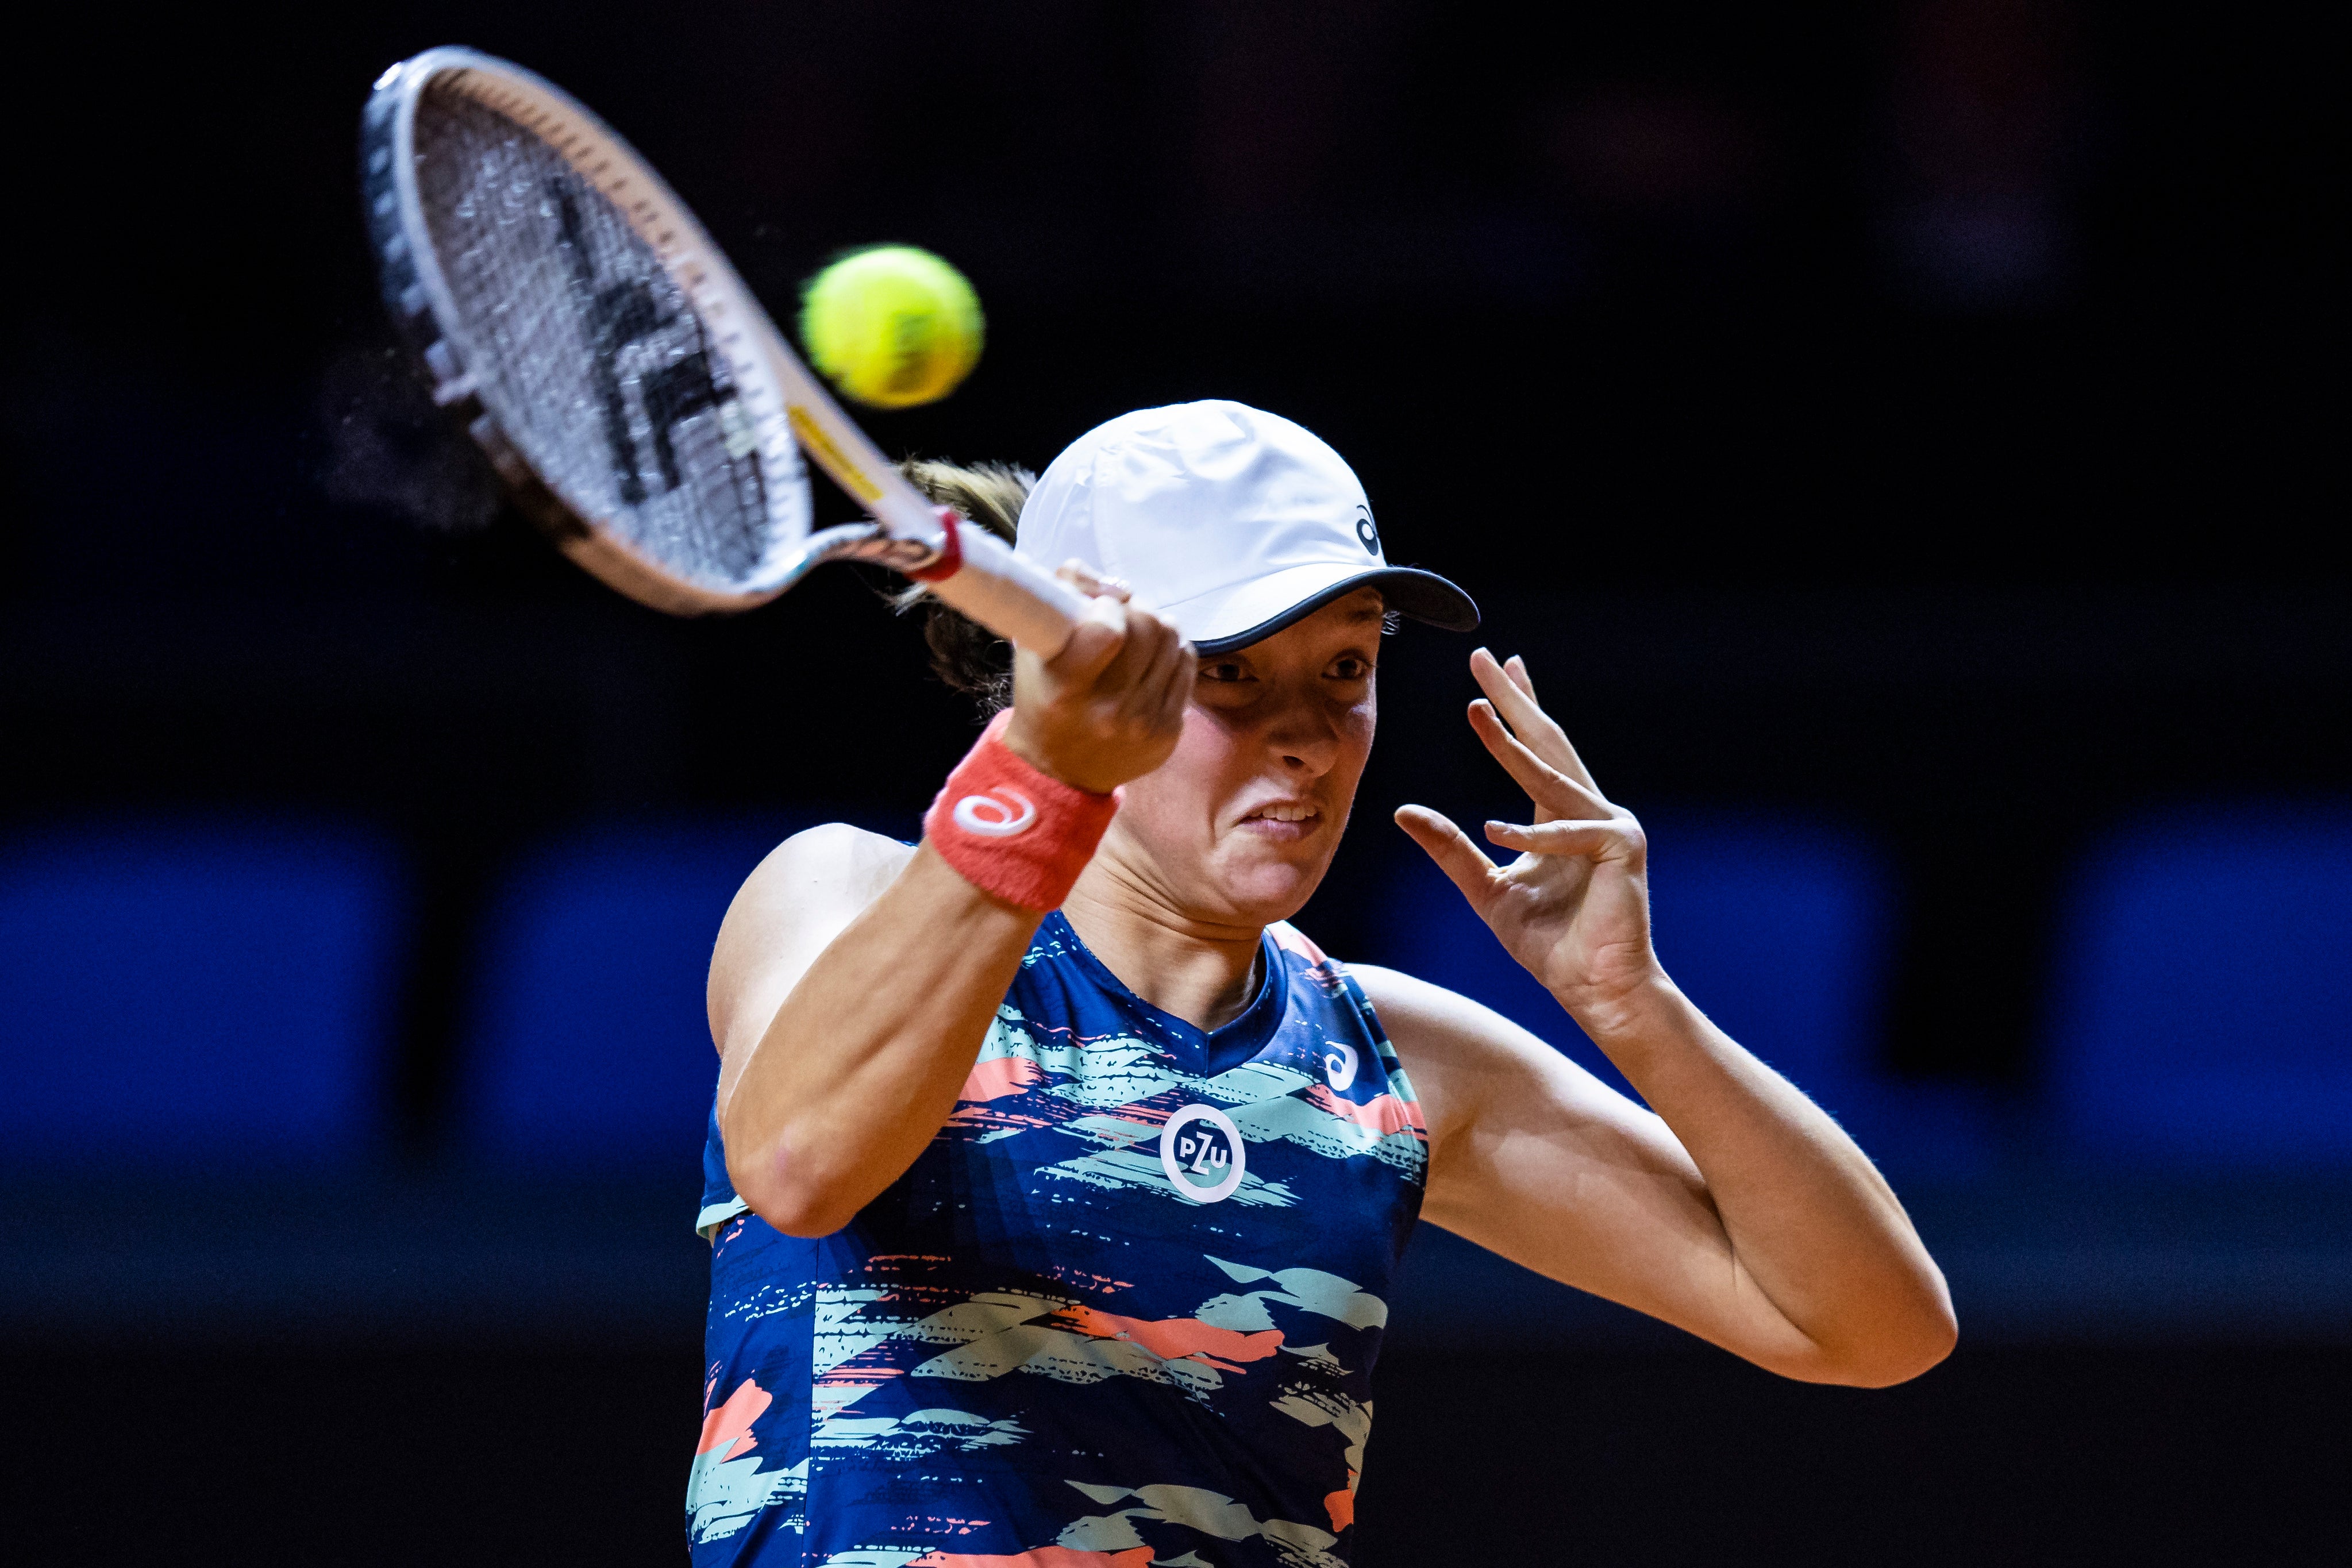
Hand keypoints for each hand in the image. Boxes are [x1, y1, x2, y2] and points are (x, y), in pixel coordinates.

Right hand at [1002, 562, 1194, 793]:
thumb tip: (1116, 584)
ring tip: (1136, 637)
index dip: (1108, 606)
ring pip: (1174, 641)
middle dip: (1136, 609)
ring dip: (1157, 627)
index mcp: (1066, 690)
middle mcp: (1108, 712)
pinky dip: (1171, 652)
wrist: (1059, 769)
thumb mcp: (1034, 644)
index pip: (1107, 629)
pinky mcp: (1169, 732)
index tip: (1099, 609)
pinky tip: (1151, 660)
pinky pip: (1186, 666)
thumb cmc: (1043, 695)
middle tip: (1121, 616)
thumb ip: (1064, 593)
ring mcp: (1143, 725)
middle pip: (1149, 627)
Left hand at [1396, 648, 1662, 1014]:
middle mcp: (1589, 812)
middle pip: (1548, 743)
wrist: (1594, 989)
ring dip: (1514, 746)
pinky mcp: (1623, 851)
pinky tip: (1498, 829)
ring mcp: (1610, 828)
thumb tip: (1403, 810)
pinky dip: (1534, 833)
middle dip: (1516, 700)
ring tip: (1477, 713)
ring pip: (1554, 778)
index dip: (1518, 706)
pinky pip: (1572, 832)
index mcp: (1559, 818)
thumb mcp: (1485, 890)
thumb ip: (1450, 849)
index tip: (1500, 667)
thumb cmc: (1548, 944)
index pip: (1537, 750)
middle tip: (1486, 659)